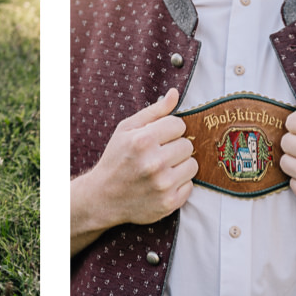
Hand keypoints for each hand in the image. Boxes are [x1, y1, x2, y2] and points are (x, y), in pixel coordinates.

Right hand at [75, 89, 196, 229]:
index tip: (158, 137)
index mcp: (142, 141)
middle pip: (188, 145)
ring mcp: (163, 184)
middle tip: (159, 154)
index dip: (169, 130)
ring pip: (192, 165)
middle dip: (175, 147)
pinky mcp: (169, 202)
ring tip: (162, 169)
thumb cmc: (116, 159)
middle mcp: (154, 163)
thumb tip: (174, 93)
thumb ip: (153, 111)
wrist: (103, 197)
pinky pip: (190, 186)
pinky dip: (178, 184)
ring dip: (179, 165)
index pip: (178, 125)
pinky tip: (162, 183)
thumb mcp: (126, 130)